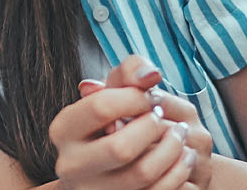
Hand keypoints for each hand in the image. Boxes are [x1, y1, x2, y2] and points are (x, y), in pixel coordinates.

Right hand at [61, 57, 207, 189]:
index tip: (147, 98)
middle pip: (120, 148)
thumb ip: (130, 72)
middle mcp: (70, 165)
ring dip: (172, 149)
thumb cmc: (115, 120)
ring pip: (142, 174)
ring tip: (180, 135)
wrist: (109, 169)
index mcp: (63, 130)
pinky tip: (184, 158)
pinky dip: (178, 172)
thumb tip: (150, 76)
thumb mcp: (115, 91)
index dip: (134, 98)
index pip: (101, 107)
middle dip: (152, 128)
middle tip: (162, 118)